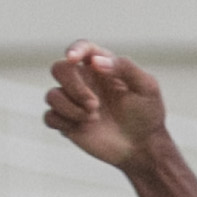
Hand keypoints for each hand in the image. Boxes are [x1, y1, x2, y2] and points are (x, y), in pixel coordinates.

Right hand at [43, 41, 167, 167]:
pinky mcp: (67, 123)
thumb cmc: (148, 114)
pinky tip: (82, 127)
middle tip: (95, 105)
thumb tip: (96, 61)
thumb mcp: (146, 87)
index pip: (83, 49)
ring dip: (70, 108)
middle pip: (59, 69)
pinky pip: (49, 117)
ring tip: (93, 118)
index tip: (73, 58)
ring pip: (52, 95)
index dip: (75, 49)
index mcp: (102, 67)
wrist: (143, 147)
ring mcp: (74, 102)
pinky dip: (63, 121)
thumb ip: (125, 68)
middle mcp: (84, 81)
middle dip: (74, 86)